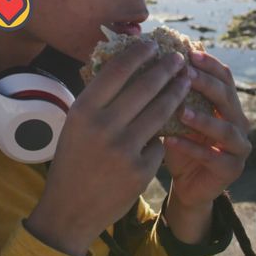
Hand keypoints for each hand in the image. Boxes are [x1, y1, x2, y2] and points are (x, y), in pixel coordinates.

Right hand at [26, 39, 191, 255]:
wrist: (70, 210)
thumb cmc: (74, 160)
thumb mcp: (76, 125)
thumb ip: (98, 100)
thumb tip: (127, 66)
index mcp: (83, 110)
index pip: (117, 70)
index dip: (138, 54)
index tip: (152, 45)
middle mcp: (103, 126)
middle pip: (145, 87)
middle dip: (166, 69)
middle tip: (178, 59)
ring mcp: (124, 149)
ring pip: (161, 112)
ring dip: (176, 93)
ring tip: (185, 82)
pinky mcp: (141, 170)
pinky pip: (160, 143)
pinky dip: (159, 139)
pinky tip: (158, 137)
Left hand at [162, 50, 251, 209]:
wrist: (187, 184)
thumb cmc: (181, 144)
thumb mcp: (177, 117)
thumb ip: (174, 94)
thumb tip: (154, 61)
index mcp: (228, 105)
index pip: (225, 77)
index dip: (210, 64)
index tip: (189, 53)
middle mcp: (239, 122)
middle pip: (227, 98)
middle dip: (206, 84)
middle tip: (185, 74)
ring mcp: (239, 147)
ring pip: (226, 129)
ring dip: (203, 119)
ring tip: (181, 111)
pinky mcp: (232, 169)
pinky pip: (212, 157)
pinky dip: (191, 147)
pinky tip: (171, 141)